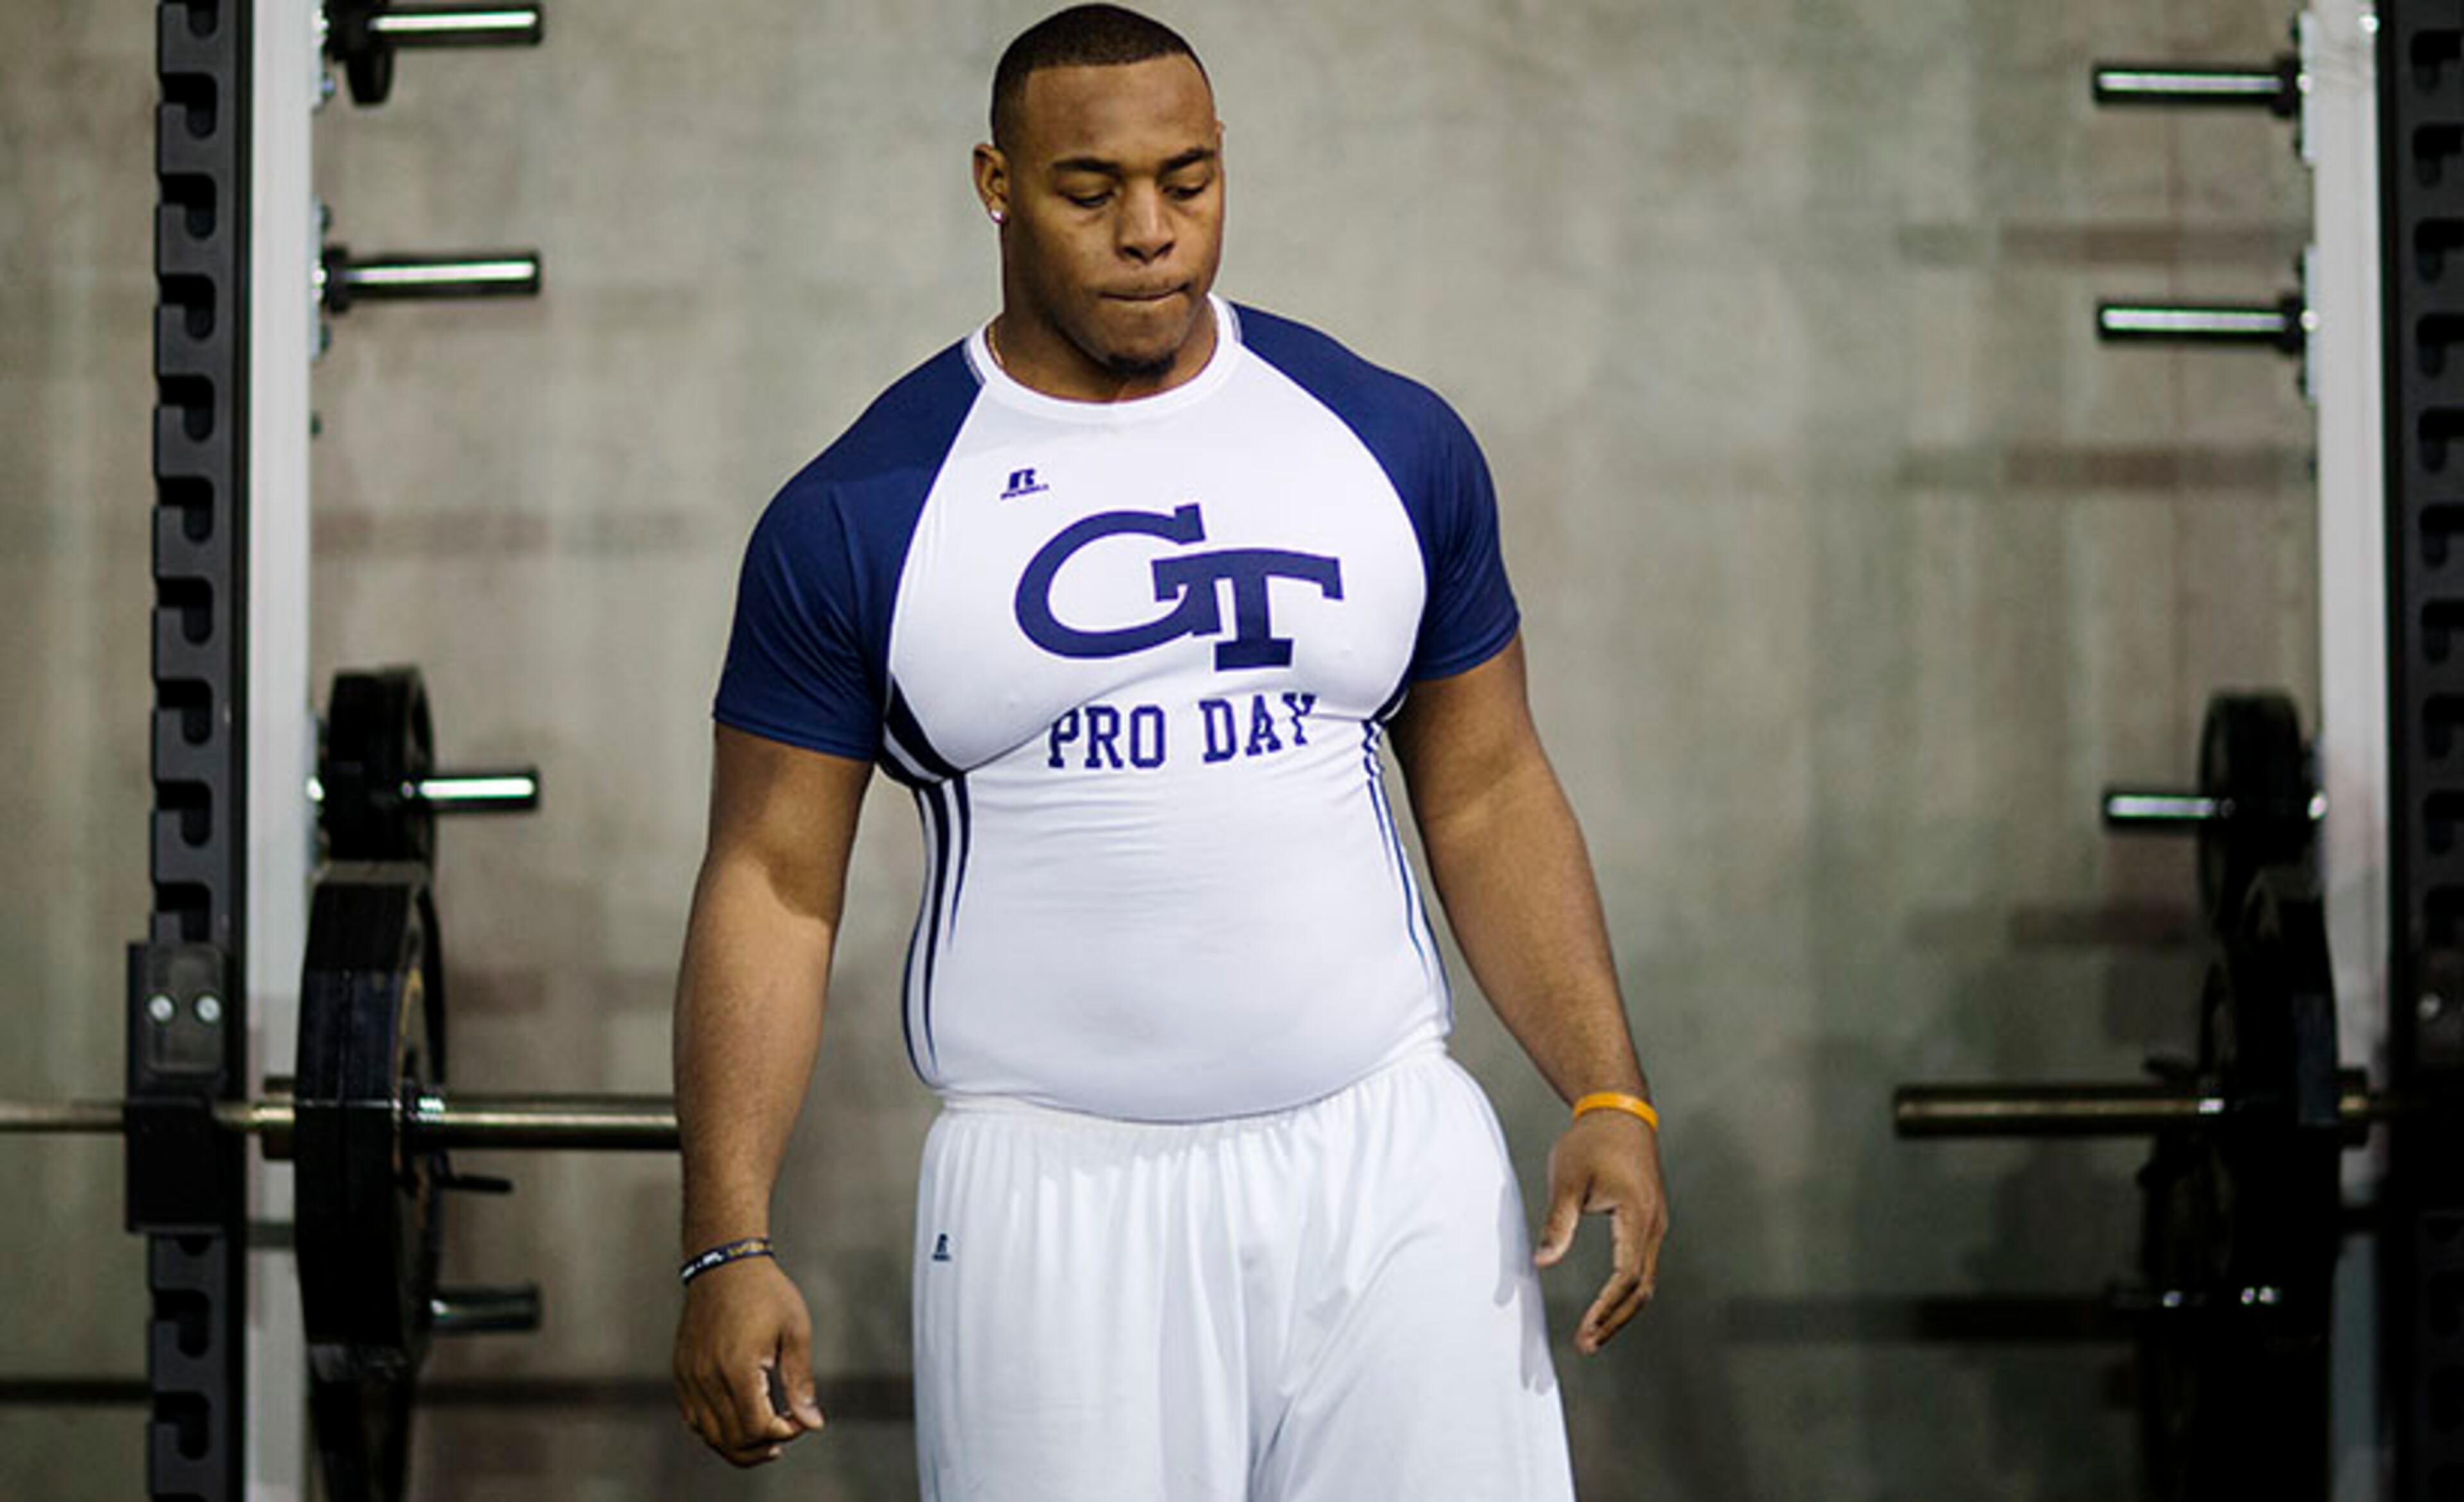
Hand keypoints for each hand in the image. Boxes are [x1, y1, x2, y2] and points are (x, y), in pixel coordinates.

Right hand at [672, 1256, 827, 1464]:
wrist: (724, 1264)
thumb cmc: (766, 1293)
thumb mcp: (794, 1332)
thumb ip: (799, 1382)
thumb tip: (812, 1424)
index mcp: (738, 1368)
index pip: (758, 1427)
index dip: (784, 1432)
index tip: (801, 1420)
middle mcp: (708, 1378)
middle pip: (733, 1439)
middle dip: (764, 1445)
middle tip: (787, 1433)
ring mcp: (691, 1377)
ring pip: (710, 1435)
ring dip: (739, 1444)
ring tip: (766, 1439)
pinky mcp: (682, 1373)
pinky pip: (694, 1418)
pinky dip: (716, 1429)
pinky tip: (738, 1421)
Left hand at [1531, 1108, 1667, 1352]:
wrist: (1619, 1111)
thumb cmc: (1590, 1142)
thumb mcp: (1567, 1180)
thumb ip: (1557, 1223)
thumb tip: (1542, 1263)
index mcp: (1637, 1216)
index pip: (1625, 1277)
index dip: (1605, 1308)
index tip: (1584, 1331)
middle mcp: (1654, 1225)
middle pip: (1641, 1289)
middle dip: (1615, 1321)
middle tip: (1587, 1344)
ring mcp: (1655, 1224)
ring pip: (1645, 1281)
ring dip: (1621, 1310)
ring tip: (1594, 1333)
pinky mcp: (1649, 1220)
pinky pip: (1643, 1265)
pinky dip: (1626, 1290)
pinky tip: (1606, 1303)